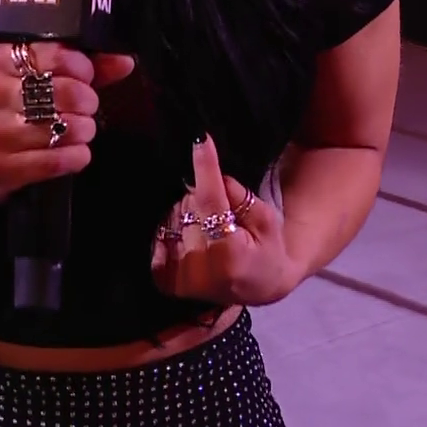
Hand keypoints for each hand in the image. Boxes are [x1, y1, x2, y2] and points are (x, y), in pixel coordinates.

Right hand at [0, 42, 135, 207]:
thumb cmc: (3, 110)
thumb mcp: (27, 79)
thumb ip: (76, 67)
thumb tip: (125, 61)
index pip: (57, 55)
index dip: (83, 68)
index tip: (84, 78)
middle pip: (66, 93)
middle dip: (87, 102)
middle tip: (84, 108)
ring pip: (66, 128)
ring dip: (84, 131)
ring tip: (78, 131)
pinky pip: (58, 161)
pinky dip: (77, 157)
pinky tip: (74, 153)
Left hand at [151, 135, 297, 307]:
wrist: (260, 288)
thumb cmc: (267, 250)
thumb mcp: (267, 221)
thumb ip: (242, 198)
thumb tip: (218, 176)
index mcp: (229, 253)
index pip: (209, 200)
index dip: (205, 167)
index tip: (200, 138)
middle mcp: (200, 268)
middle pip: (188, 206)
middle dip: (202, 198)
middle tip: (222, 212)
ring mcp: (180, 278)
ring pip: (172, 218)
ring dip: (188, 213)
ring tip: (209, 228)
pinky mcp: (167, 282)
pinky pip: (158, 238)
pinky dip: (171, 229)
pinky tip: (189, 235)